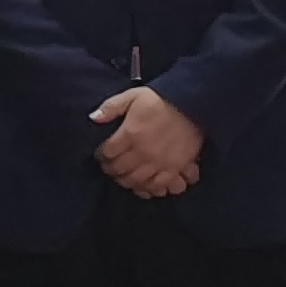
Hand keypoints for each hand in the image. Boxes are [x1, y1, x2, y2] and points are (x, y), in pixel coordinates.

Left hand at [92, 85, 204, 199]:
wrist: (192, 104)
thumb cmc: (160, 100)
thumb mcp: (132, 96)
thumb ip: (111, 107)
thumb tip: (93, 118)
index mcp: (130, 134)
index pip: (108, 153)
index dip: (101, 155)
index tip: (101, 154)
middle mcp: (143, 152)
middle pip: (120, 170)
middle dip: (111, 170)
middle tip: (110, 167)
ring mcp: (160, 163)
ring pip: (137, 182)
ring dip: (127, 182)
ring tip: (125, 177)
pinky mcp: (175, 168)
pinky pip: (159, 186)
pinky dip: (150, 190)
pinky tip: (145, 187)